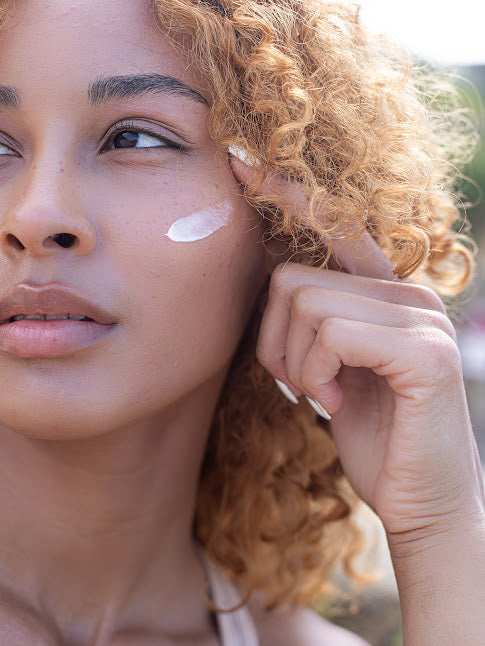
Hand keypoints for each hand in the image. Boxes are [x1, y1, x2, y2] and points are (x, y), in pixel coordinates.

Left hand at [229, 153, 484, 537]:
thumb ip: (316, 323)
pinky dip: (317, 373)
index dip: (289, 195)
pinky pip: (333, 334)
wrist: (421, 502)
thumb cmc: (372, 435)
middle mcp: (408, 293)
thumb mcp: (333, 369)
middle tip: (300, 383)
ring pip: (307, 305)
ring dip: (295, 363)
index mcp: (385, 293)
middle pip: (293, 279)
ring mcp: (421, 318)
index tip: (242, 164)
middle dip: (275, 340)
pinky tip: (334, 402)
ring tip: (320, 395)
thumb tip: (276, 283)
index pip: (334, 226)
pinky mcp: (424, 353)